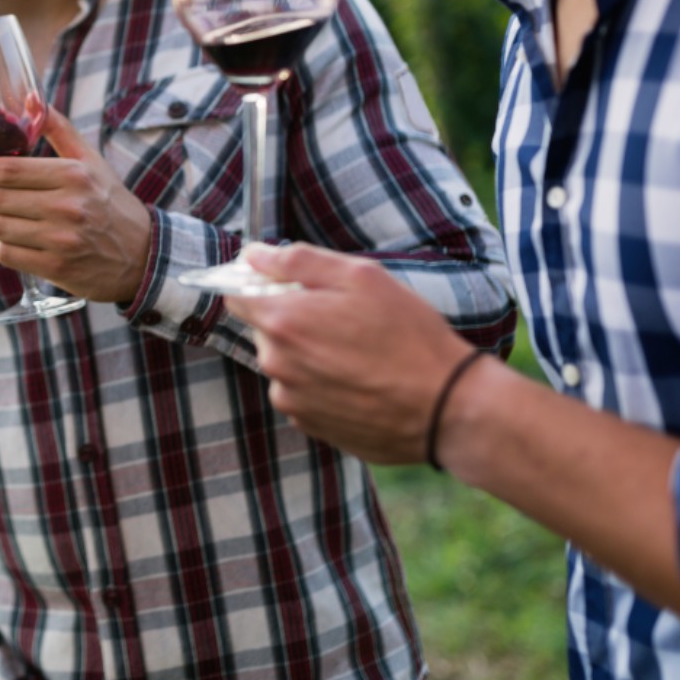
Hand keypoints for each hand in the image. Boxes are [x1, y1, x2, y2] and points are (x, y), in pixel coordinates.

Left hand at [0, 110, 152, 303]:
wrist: (143, 255)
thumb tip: (29, 97)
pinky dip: (2, 246)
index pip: (8, 170)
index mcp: (74, 175)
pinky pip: (5, 254)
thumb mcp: (91, 161)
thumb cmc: (110, 203)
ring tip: (10, 218)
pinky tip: (17, 239)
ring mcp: (61, 240)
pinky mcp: (56, 268)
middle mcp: (68, 207)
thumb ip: (59, 128)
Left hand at [225, 243, 474, 463]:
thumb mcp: (361, 278)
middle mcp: (276, 363)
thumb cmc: (408, 335)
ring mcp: (291, 399)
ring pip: (285, 363)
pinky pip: (302, 393)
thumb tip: (253, 254)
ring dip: (309, 353)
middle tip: (343, 317)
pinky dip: (322, 383)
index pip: (236, 295)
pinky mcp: (309, 425)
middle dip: (293, 318)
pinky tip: (359, 379)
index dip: (256, 284)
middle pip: (264, 329)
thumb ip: (298, 261)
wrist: (444, 408)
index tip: (284, 283)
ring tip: (359, 352)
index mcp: (282, 322)